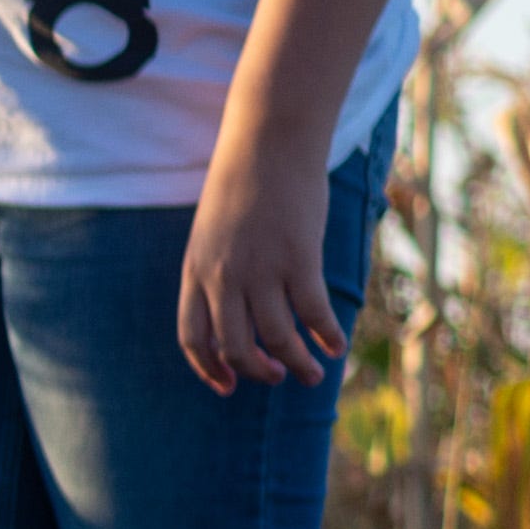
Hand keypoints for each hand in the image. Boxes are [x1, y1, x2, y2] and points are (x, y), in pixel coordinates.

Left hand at [173, 133, 350, 394]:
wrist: (267, 142)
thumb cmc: (242, 186)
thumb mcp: (212, 233)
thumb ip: (217, 271)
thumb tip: (237, 310)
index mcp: (195, 271)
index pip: (193, 337)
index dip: (209, 368)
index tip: (228, 386)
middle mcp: (222, 276)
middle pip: (235, 345)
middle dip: (257, 371)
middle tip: (278, 376)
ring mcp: (260, 268)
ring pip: (277, 337)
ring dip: (297, 363)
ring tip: (313, 374)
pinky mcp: (298, 257)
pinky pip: (313, 311)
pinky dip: (326, 335)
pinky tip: (336, 345)